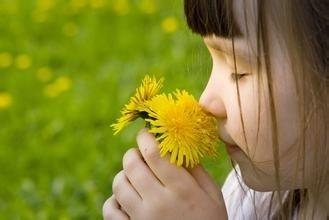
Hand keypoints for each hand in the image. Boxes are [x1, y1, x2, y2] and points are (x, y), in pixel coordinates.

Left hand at [103, 128, 227, 219]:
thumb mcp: (212, 194)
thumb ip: (195, 169)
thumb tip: (174, 146)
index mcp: (181, 189)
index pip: (154, 154)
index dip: (146, 137)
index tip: (145, 132)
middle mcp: (158, 202)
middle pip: (132, 165)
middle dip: (133, 154)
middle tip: (140, 154)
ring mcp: (141, 218)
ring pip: (118, 184)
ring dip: (124, 175)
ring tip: (135, 177)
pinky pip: (110, 209)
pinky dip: (114, 200)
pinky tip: (126, 199)